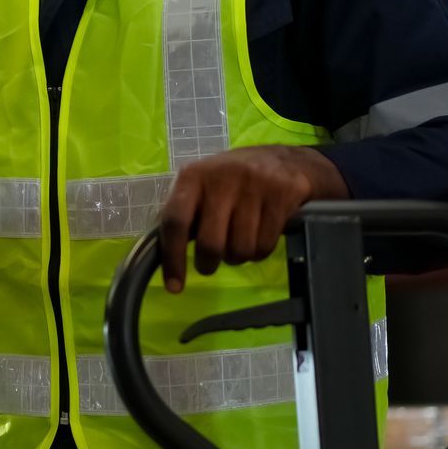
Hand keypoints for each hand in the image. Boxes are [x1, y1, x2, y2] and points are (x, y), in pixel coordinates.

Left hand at [157, 146, 346, 293]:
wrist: (284, 161)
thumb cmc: (232, 180)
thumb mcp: (202, 186)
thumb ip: (184, 213)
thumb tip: (163, 254)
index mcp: (192, 176)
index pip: (175, 221)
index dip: (172, 257)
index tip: (174, 286)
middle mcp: (221, 179)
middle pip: (209, 244)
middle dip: (208, 264)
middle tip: (209, 264)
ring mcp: (253, 186)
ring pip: (240, 249)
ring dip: (237, 257)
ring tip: (238, 242)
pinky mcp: (280, 196)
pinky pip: (265, 246)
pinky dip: (260, 252)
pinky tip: (260, 236)